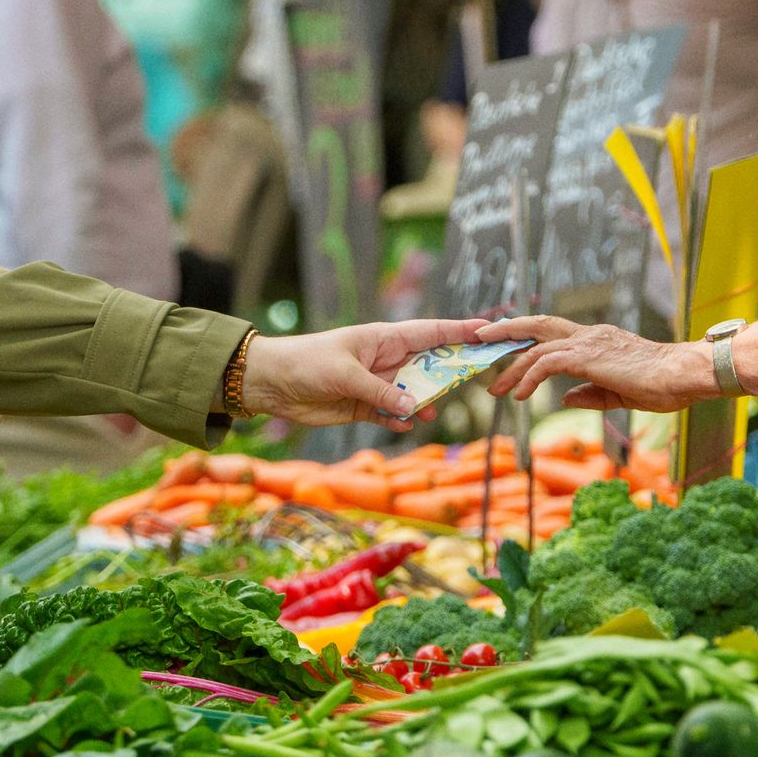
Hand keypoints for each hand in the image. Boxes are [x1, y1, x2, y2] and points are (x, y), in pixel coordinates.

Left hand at [241, 318, 485, 428]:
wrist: (269, 383)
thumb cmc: (306, 363)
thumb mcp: (345, 375)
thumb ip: (381, 393)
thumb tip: (414, 409)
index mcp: (383, 339)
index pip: (430, 332)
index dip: (459, 331)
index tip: (488, 332)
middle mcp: (385, 360)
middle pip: (429, 365)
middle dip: (450, 372)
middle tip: (473, 379)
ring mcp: (377, 385)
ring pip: (413, 394)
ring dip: (423, 403)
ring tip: (429, 412)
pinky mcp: (364, 407)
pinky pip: (392, 415)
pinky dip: (400, 421)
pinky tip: (403, 425)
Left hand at [478, 316, 717, 410]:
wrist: (683, 375)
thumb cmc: (662, 385)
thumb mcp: (619, 394)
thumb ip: (591, 394)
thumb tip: (566, 399)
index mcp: (596, 342)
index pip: (553, 335)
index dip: (526, 340)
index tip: (505, 352)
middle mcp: (588, 336)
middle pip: (537, 325)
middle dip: (505, 331)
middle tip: (479, 341)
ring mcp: (587, 343)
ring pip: (536, 348)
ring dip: (510, 368)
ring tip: (493, 388)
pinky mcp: (587, 357)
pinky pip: (546, 364)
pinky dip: (527, 377)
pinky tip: (518, 395)